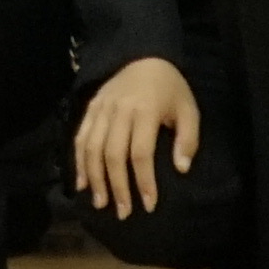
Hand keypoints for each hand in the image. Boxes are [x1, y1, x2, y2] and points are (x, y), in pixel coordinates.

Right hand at [73, 54, 203, 218]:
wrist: (145, 56)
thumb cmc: (170, 89)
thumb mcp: (189, 110)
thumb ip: (188, 139)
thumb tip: (181, 169)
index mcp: (145, 110)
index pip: (141, 153)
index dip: (143, 181)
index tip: (149, 205)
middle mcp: (119, 109)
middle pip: (112, 153)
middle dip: (117, 186)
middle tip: (123, 212)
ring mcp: (101, 108)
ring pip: (92, 147)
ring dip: (95, 178)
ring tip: (101, 203)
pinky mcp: (90, 107)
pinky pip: (80, 136)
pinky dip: (79, 161)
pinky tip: (81, 183)